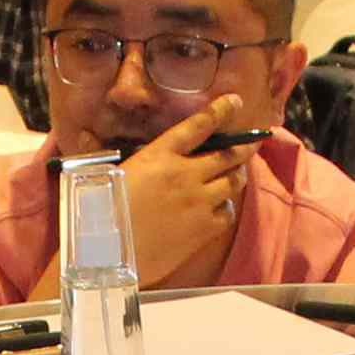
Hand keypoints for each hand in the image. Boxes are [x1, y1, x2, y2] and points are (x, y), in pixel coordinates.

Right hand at [120, 105, 266, 285]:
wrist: (105, 252)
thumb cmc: (100, 210)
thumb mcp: (112, 172)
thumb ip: (130, 158)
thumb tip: (114, 144)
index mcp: (160, 154)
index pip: (199, 125)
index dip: (221, 110)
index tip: (235, 102)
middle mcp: (185, 174)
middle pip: (228, 154)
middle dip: (244, 146)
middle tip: (254, 141)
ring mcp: (197, 202)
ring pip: (234, 182)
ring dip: (237, 175)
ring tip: (235, 174)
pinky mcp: (203, 229)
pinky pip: (227, 212)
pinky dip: (226, 207)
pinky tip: (217, 207)